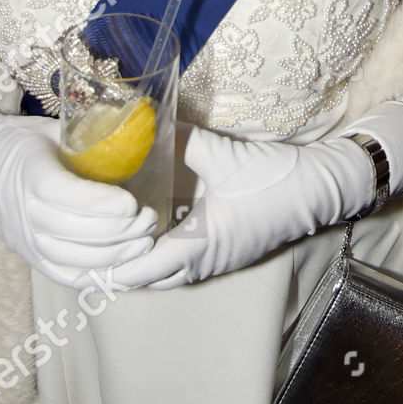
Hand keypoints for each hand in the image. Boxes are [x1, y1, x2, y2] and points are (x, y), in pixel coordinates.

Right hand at [0, 111, 157, 286]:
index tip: (133, 202)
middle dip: (117, 230)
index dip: (100, 203)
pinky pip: (62, 274)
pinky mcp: (28, 256)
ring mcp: (24, 238)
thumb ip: (88, 133)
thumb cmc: (23, 142)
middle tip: (150, 219)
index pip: (63, 194)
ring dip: (112, 255)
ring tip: (144, 241)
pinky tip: (123, 264)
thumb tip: (136, 126)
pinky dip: (95, 275)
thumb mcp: (53, 128)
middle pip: (72, 231)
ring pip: (70, 257)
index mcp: (30, 171)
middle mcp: (23, 210)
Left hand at [111, 127, 374, 289]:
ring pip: (164, 276)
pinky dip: (158, 256)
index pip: (141, 271)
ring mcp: (216, 263)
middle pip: (147, 280)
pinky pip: (180, 266)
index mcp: (200, 244)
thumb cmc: (274, 177)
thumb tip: (143, 123)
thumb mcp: (223, 154)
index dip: (110, 265)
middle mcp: (204, 263)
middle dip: (117, 267)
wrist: (319, 190)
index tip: (83, 249)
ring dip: (138, 263)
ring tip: (111, 239)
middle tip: (87, 243)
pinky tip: (148, 232)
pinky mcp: (225, 255)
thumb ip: (180, 140)